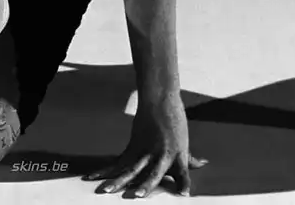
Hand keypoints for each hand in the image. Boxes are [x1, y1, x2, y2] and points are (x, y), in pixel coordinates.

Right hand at [82, 93, 208, 196]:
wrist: (159, 100)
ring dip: (117, 181)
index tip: (184, 194)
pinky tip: (92, 177)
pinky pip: (117, 162)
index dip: (184, 183)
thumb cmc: (175, 122)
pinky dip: (104, 171)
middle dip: (144, 185)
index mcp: (177, 155)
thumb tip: (203, 164)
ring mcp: (144, 151)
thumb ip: (189, 158)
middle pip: (151, 173)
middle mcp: (160, 155)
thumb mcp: (183, 141)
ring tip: (106, 190)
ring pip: (129, 169)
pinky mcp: (131, 147)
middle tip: (135, 196)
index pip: (183, 172)